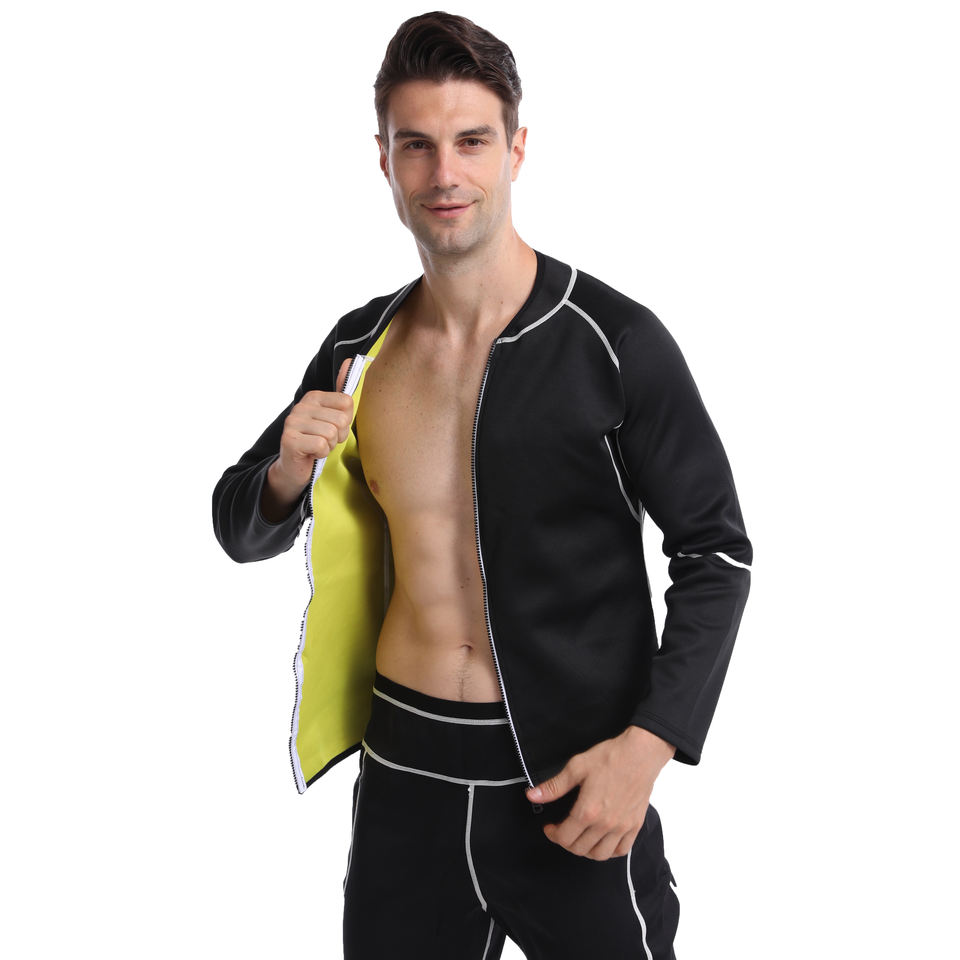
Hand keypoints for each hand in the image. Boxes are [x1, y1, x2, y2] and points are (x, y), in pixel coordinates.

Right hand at [262, 357, 353, 519]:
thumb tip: (351, 360)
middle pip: (341, 420)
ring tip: (318, 447)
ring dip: (328, 446)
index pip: (347, 403)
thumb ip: (342, 393)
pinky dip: (320, 453)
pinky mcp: (290, 440)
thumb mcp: (332, 417)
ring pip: (331, 433)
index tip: (334, 428)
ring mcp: (293, 422)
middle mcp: (301, 406)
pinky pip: (321, 445)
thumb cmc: (317, 441)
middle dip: (338, 436)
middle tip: (325, 441)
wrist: (295, 468)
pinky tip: (311, 454)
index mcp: (314, 397)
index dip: (346, 421)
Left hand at [525, 726, 675, 860]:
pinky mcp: (634, 825)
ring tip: (580, 837)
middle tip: (563, 831)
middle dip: (566, 842)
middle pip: (579, 849)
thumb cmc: (610, 757)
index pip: (564, 837)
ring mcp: (622, 827)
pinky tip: (602, 840)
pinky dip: (610, 851)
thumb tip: (533, 796)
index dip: (552, 834)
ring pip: (600, 855)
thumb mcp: (576, 767)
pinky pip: (621, 850)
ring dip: (586, 850)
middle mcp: (605, 824)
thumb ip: (554, 786)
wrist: (640, 754)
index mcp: (587, 811)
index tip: (550, 827)